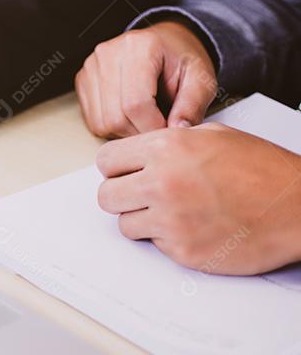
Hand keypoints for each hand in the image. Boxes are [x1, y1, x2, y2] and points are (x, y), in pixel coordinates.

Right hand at [75, 20, 217, 138]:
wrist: (165, 44)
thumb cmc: (181, 59)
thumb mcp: (201, 79)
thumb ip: (192, 105)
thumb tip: (179, 130)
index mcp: (139, 48)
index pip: (136, 104)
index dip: (154, 127)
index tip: (169, 131)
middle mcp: (108, 54)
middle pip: (116, 117)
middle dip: (141, 133)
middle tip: (160, 127)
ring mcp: (91, 67)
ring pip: (102, 122)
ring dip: (126, 132)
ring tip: (147, 120)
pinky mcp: (83, 80)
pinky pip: (93, 120)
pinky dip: (113, 128)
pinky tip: (131, 117)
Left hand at [96, 122, 300, 273]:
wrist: (298, 207)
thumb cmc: (262, 170)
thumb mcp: (211, 136)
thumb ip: (167, 141)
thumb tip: (139, 152)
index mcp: (165, 149)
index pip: (105, 160)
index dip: (116, 167)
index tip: (125, 172)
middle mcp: (162, 184)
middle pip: (106, 196)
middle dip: (122, 194)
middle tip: (142, 194)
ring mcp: (171, 221)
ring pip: (125, 224)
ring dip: (141, 219)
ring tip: (170, 211)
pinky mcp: (184, 252)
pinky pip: (154, 245)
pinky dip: (167, 238)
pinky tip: (192, 226)